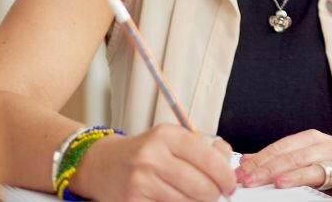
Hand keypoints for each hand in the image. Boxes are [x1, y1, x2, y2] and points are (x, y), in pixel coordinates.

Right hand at [70, 124, 236, 200]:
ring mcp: (140, 181)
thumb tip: (228, 163)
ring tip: (195, 197)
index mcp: (167, 135)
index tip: (230, 185)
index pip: (209, 159)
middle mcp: (152, 156)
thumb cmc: (144, 152)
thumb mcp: (173, 139)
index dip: (226, 177)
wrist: (101, 164)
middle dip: (214, 195)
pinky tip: (176, 200)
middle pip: (201, 187)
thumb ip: (205, 148)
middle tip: (215, 195)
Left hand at [235, 130, 331, 200]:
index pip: (284, 146)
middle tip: (251, 179)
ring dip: (298, 176)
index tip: (243, 169)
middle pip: (296, 157)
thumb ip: (283, 156)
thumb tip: (248, 161)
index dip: (262, 158)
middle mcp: (329, 150)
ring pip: (318, 170)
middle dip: (272, 169)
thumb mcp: (312, 151)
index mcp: (315, 140)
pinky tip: (327, 201)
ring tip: (280, 183)